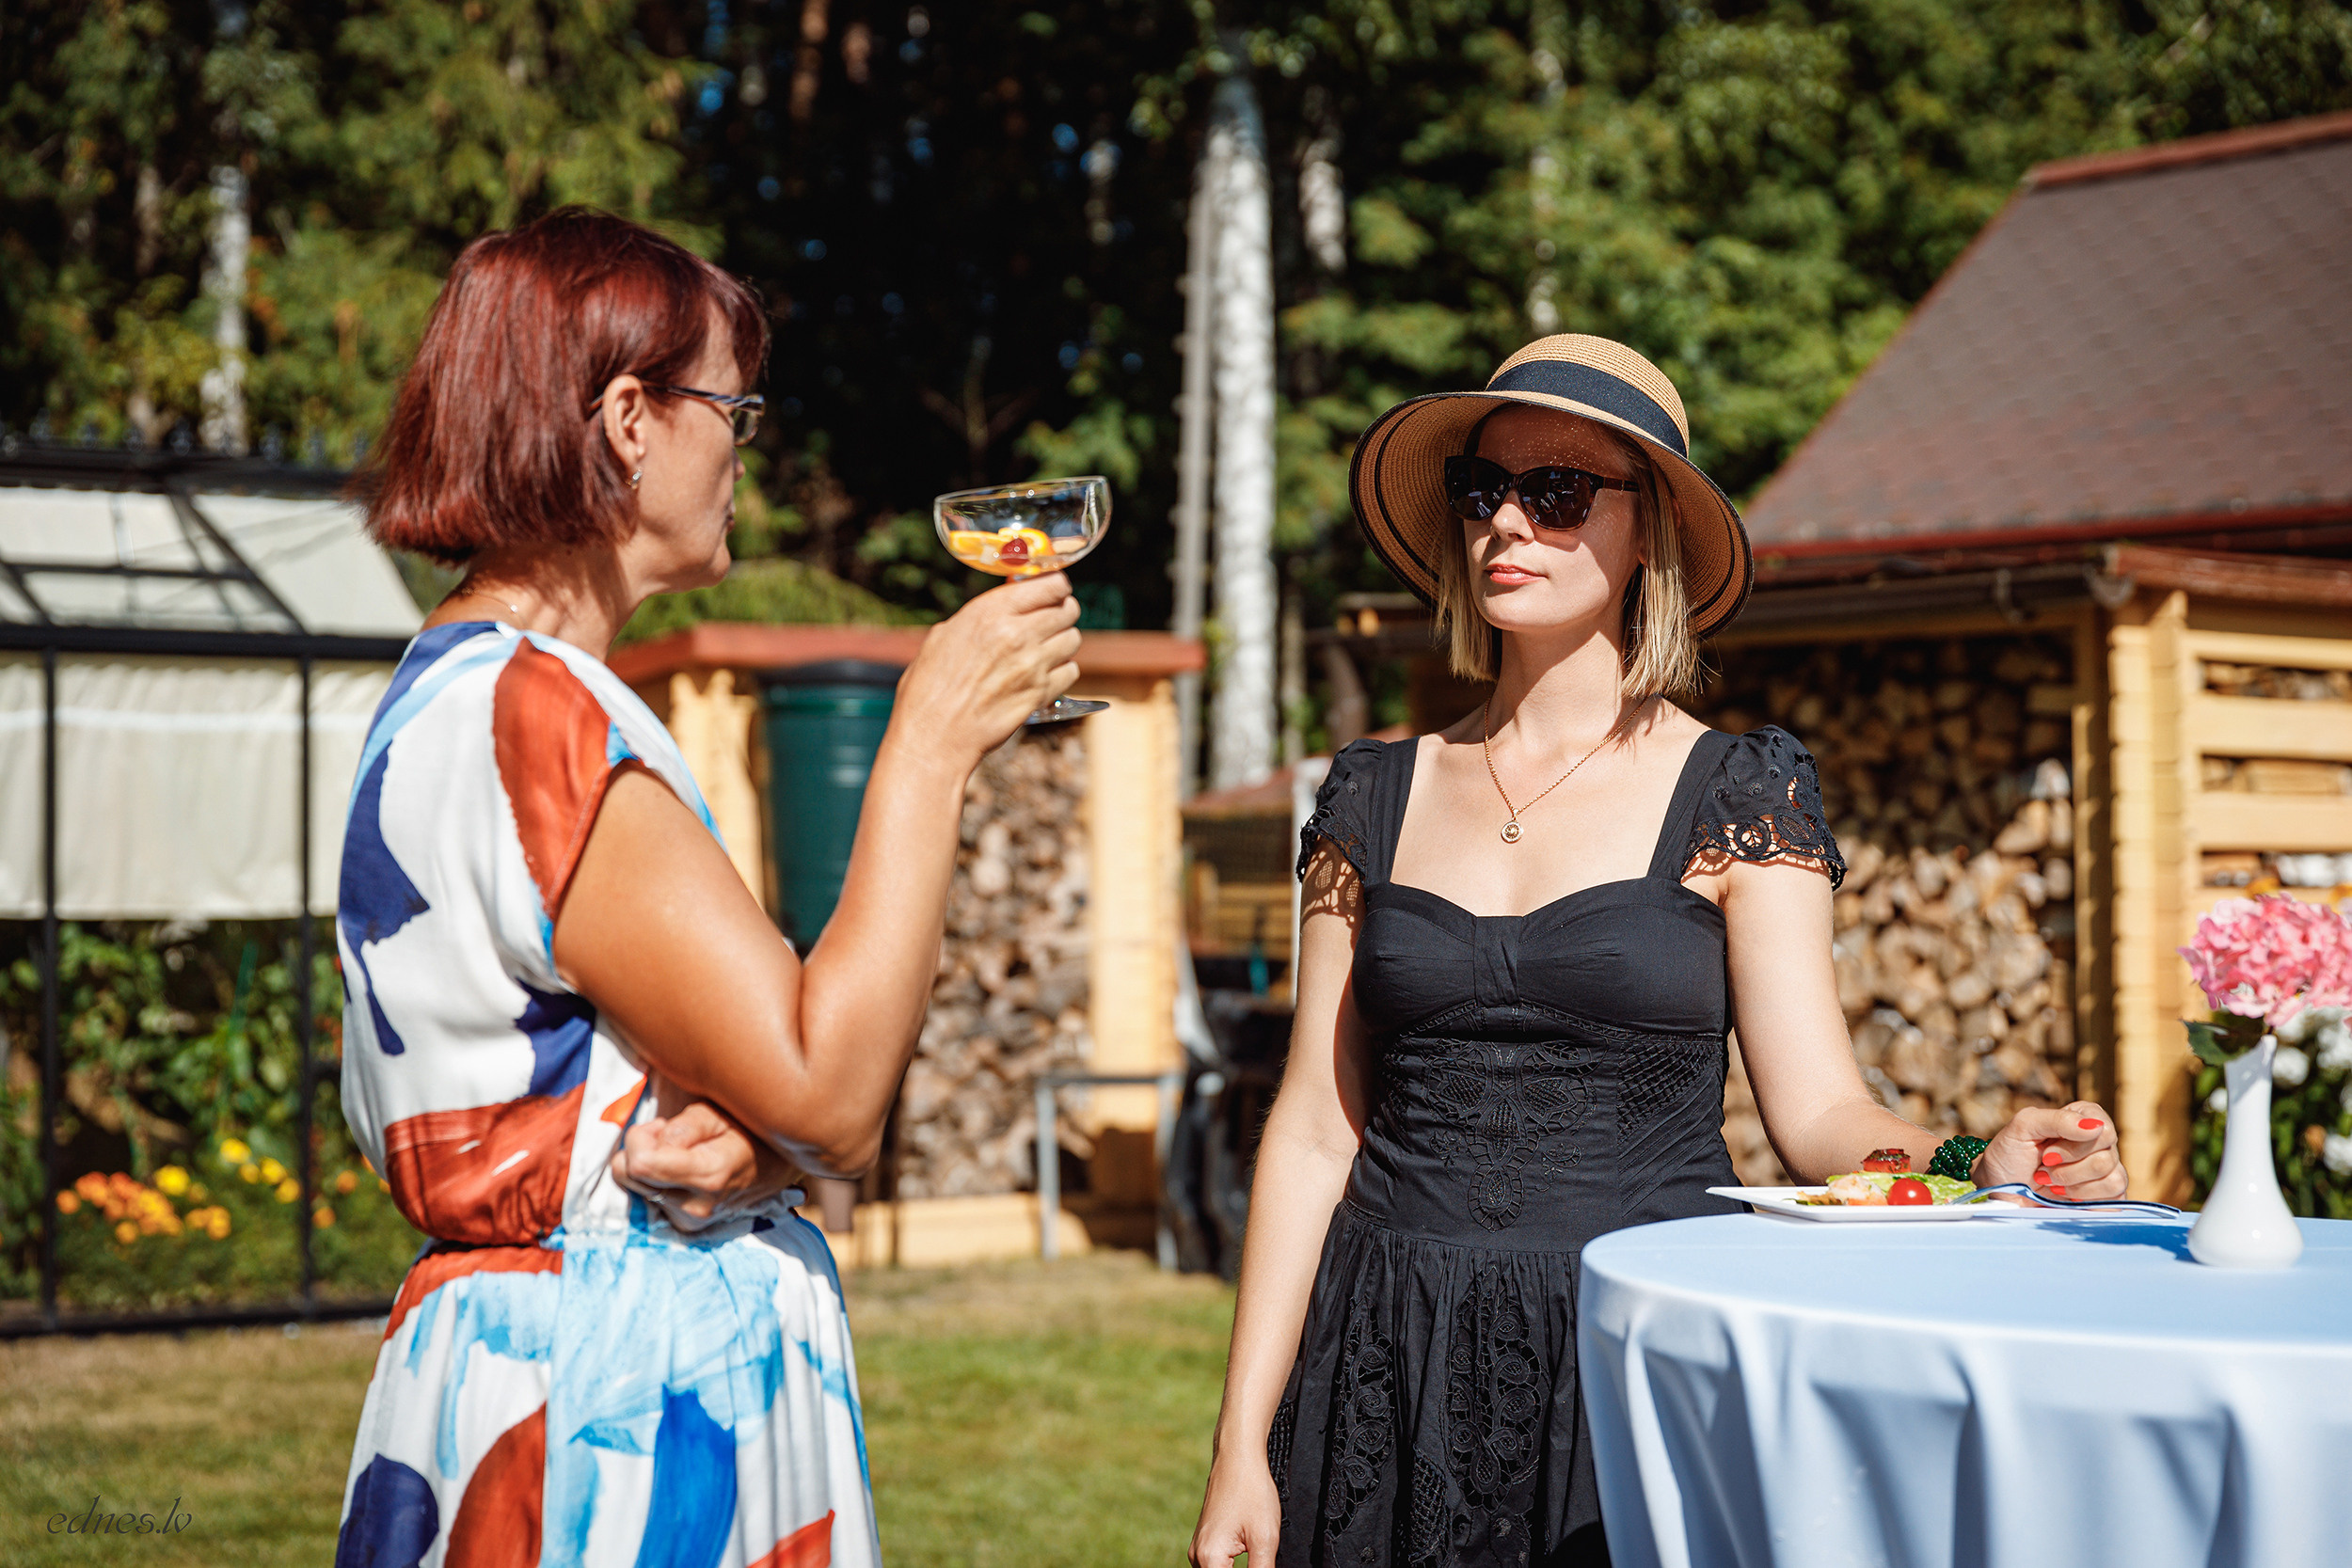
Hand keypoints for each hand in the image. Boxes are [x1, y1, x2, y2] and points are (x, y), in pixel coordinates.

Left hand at [609, 1098, 800, 1230]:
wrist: (782, 1167)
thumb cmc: (753, 1131)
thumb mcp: (723, 1113)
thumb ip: (687, 1126)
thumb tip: (655, 1141)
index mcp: (708, 1176)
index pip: (640, 1164)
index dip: (641, 1136)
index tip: (662, 1124)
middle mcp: (696, 1207)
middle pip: (629, 1176)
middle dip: (641, 1147)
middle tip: (671, 1133)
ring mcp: (691, 1222)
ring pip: (635, 1187)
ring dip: (649, 1163)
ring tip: (682, 1151)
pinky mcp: (685, 1226)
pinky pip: (648, 1197)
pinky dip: (658, 1178)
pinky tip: (684, 1168)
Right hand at [893, 572, 1081, 761]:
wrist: (935, 735)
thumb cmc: (929, 687)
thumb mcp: (945, 635)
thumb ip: (980, 617)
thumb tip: (1004, 605)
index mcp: (991, 612)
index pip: (1050, 584)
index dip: (1056, 586)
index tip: (1053, 591)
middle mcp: (1017, 633)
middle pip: (1068, 610)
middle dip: (1062, 612)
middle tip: (1051, 619)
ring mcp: (1033, 665)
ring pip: (1073, 639)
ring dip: (1063, 642)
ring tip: (1045, 650)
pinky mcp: (1041, 693)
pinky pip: (1070, 672)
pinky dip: (1061, 672)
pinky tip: (1042, 676)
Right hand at [1191, 1451, 1280, 1567]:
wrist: (1237, 1457)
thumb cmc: (1251, 1491)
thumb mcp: (1265, 1540)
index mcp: (1209, 1559)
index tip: (1260, 1564)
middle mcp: (1197, 1557)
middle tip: (1262, 1560)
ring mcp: (1199, 1549)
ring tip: (1259, 1558)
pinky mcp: (1205, 1542)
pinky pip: (1217, 1567)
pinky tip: (1252, 1561)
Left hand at [1975, 1100, 2126, 1199]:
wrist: (2000, 1189)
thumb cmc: (2009, 1154)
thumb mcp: (2023, 1126)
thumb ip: (2057, 1119)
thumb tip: (2096, 1127)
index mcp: (2083, 1120)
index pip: (2103, 1127)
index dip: (2075, 1145)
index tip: (2047, 1152)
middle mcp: (2099, 1144)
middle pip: (2107, 1156)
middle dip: (2068, 1168)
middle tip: (2044, 1168)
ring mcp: (2105, 1171)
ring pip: (2113, 1179)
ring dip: (2073, 1184)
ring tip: (2050, 1182)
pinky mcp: (2106, 1197)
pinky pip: (2116, 1199)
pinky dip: (2084, 1199)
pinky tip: (2065, 1196)